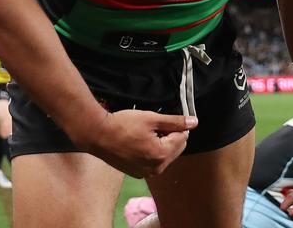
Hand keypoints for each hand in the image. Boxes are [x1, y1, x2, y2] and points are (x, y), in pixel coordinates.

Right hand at [72, 109, 195, 178]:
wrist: (97, 135)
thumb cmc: (123, 124)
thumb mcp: (151, 118)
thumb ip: (175, 122)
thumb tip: (194, 122)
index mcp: (161, 155)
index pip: (182, 138)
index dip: (175, 126)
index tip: (160, 120)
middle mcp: (156, 169)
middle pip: (175, 149)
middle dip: (170, 137)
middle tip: (152, 127)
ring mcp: (146, 173)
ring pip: (165, 156)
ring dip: (161, 144)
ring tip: (144, 134)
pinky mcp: (137, 173)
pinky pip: (153, 162)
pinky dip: (151, 152)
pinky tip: (138, 142)